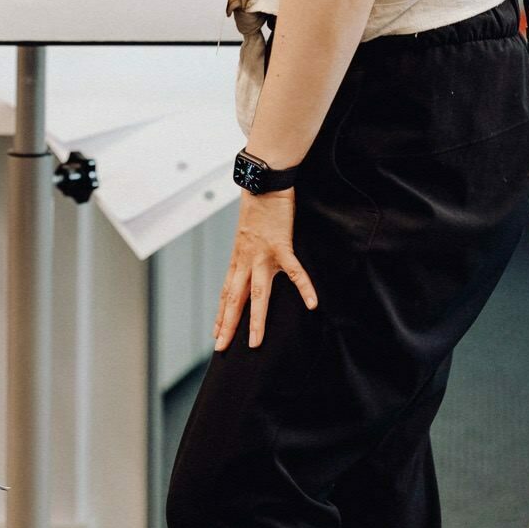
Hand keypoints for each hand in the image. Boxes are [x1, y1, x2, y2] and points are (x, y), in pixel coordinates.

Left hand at [213, 189, 317, 350]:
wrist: (263, 180)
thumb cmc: (257, 206)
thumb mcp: (245, 234)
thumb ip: (247, 253)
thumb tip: (248, 268)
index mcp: (238, 258)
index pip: (227, 293)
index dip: (221, 315)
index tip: (216, 335)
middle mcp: (245, 259)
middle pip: (235, 298)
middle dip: (228, 324)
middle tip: (221, 347)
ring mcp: (262, 253)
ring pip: (257, 292)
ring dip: (256, 318)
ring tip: (255, 341)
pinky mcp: (280, 244)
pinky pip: (294, 270)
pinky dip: (304, 287)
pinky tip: (313, 304)